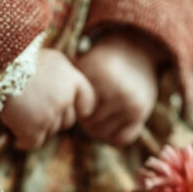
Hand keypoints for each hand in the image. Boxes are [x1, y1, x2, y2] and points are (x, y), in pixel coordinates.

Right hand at [0, 48, 96, 150]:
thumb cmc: (20, 57)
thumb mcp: (50, 58)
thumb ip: (63, 75)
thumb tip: (67, 88)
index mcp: (71, 80)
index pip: (87, 101)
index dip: (80, 108)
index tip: (72, 111)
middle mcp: (64, 99)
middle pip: (68, 121)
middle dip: (55, 119)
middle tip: (37, 114)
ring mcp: (50, 115)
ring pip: (50, 131)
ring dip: (38, 128)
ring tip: (22, 117)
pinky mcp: (34, 129)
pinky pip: (33, 143)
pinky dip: (24, 142)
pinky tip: (17, 139)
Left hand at [76, 29, 163, 146]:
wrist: (135, 52)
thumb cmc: (100, 64)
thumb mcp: (83, 66)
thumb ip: (67, 85)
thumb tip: (51, 110)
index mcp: (99, 76)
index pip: (76, 111)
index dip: (73, 111)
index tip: (77, 103)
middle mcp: (117, 90)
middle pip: (89, 126)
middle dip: (86, 122)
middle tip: (89, 113)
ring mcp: (131, 102)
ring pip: (103, 135)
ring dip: (98, 129)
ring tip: (98, 117)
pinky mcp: (141, 112)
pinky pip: (121, 139)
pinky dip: (114, 137)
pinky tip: (112, 125)